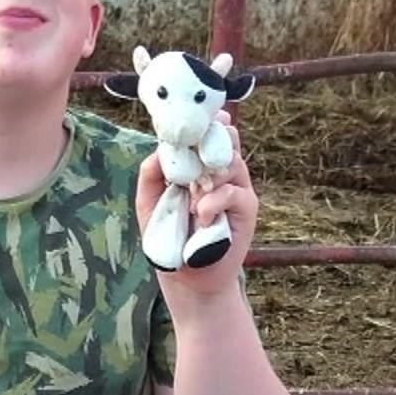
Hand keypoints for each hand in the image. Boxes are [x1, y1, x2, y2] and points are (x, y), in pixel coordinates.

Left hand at [134, 111, 258, 298]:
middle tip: (192, 151)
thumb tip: (160, 149)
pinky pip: (234, 192)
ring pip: (231, 161)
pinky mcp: (246, 209)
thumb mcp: (150, 202)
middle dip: (209, 139)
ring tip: (192, 199)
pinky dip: (214, 201)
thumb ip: (151, 174)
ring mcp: (236, 188)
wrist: (187, 278)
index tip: (189, 116)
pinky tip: (201, 215)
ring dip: (208, 175)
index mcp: (199, 165)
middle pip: (225, 138)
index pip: (206, 133)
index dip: (202, 121)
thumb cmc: (168, 237)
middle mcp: (220, 171)